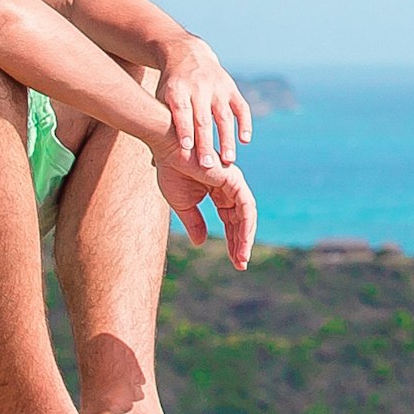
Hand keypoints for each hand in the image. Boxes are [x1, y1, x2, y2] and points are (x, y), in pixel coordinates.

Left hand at [151, 36, 251, 168]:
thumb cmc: (171, 86)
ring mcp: (218, 87)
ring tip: (228, 160)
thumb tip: (157, 162)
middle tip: (207, 166)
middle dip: (205, 143)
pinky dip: (244, 124)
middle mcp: (199, 88)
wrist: (187, 54)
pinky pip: (241, 107)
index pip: (182, 111)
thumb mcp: (161, 100)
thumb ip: (161, 127)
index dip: (184, 129)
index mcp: (178, 90)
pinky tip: (244, 141)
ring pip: (224, 116)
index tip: (186, 149)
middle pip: (203, 119)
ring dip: (227, 139)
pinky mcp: (232, 88)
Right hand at [158, 151, 259, 270]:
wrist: (167, 148)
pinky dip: (245, 225)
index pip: (230, 220)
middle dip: (240, 243)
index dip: (232, 240)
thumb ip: (194, 222)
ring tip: (241, 258)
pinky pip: (245, 207)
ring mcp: (234, 183)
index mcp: (219, 191)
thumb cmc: (171, 171)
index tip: (234, 261)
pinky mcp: (234, 180)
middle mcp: (230, 187)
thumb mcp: (182, 204)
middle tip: (241, 264)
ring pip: (246, 216)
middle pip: (240, 220)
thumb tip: (201, 243)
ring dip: (245, 238)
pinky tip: (243, 241)